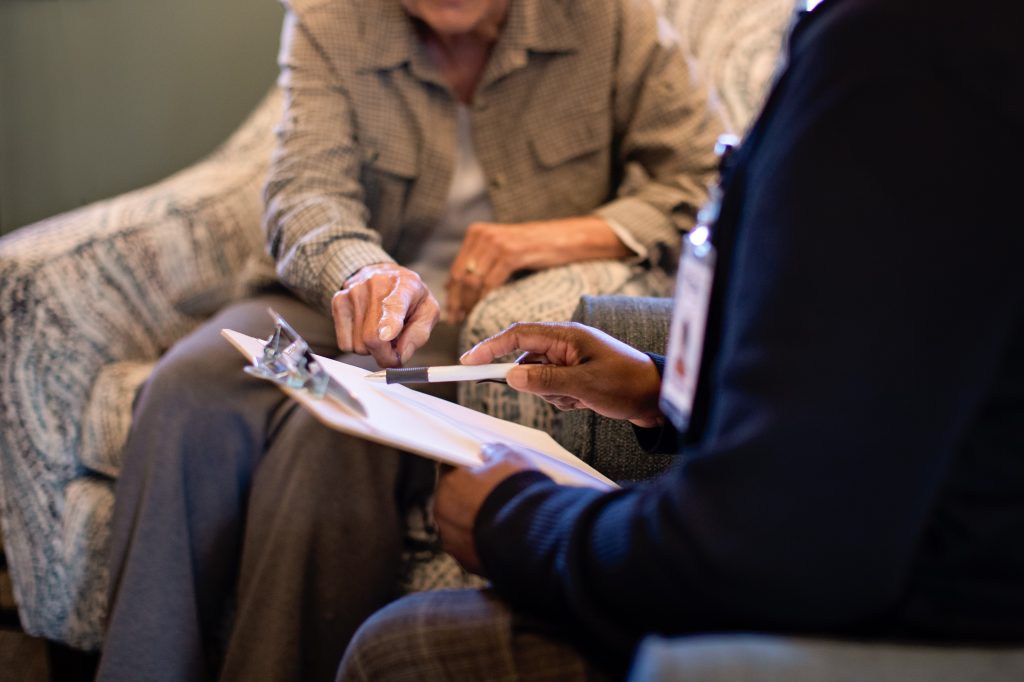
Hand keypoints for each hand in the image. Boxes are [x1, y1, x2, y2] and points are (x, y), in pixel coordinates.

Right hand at [331, 263, 439, 367]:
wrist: (383, 274)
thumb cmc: (410, 297)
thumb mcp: (428, 312)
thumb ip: (419, 335)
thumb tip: (401, 355)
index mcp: (405, 286)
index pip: (394, 305)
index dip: (389, 323)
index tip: (387, 335)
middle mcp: (376, 285)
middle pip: (372, 337)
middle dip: (385, 355)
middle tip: (394, 352)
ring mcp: (353, 293)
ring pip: (358, 345)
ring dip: (371, 349)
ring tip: (380, 331)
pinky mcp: (338, 302)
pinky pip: (344, 344)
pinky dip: (357, 344)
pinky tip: (366, 329)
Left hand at [434, 444, 534, 574]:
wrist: (532, 535)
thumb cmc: (518, 493)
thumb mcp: (510, 459)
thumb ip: (495, 452)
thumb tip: (488, 451)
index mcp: (448, 484)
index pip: (450, 470)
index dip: (467, 469)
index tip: (480, 470)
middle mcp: (443, 513)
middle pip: (453, 499)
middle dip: (471, 497)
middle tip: (494, 495)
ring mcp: (453, 540)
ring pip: (461, 526)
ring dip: (476, 522)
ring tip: (502, 519)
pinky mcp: (466, 562)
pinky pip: (472, 547)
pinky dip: (483, 542)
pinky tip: (502, 537)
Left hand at [445, 217, 629, 323]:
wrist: (563, 238)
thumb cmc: (533, 248)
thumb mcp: (500, 250)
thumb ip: (479, 263)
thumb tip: (452, 286)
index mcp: (476, 233)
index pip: (456, 269)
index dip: (452, 294)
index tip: (451, 313)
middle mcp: (483, 235)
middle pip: (461, 276)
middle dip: (457, 302)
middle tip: (456, 320)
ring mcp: (496, 243)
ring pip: (473, 281)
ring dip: (469, 304)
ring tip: (468, 318)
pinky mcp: (510, 253)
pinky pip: (490, 282)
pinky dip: (484, 299)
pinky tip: (483, 310)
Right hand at [461, 322, 662, 426]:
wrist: (658, 397)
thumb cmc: (627, 383)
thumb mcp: (584, 384)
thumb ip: (545, 380)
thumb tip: (511, 377)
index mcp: (566, 335)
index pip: (518, 336)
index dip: (490, 346)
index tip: (468, 361)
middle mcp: (565, 344)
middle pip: (527, 360)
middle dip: (536, 382)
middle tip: (563, 392)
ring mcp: (570, 360)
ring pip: (538, 378)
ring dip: (552, 393)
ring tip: (582, 398)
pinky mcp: (576, 376)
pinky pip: (552, 388)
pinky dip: (562, 398)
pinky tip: (585, 401)